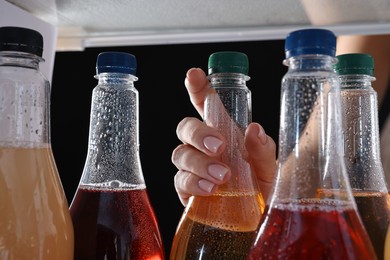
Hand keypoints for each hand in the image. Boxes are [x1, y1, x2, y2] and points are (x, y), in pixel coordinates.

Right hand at [171, 68, 276, 205]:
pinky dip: (192, 183)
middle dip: (198, 134)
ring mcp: (194, 169)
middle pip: (186, 128)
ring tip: (221, 177)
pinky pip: (180, 181)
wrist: (258, 221)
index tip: (193, 74)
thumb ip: (263, 150)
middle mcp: (206, 148)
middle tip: (219, 146)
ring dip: (199, 162)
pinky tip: (209, 190)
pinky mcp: (188, 191)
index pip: (206, 105)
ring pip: (180, 154)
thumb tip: (254, 130)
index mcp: (225, 134)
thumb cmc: (264, 189)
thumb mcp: (270, 169)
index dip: (198, 88)